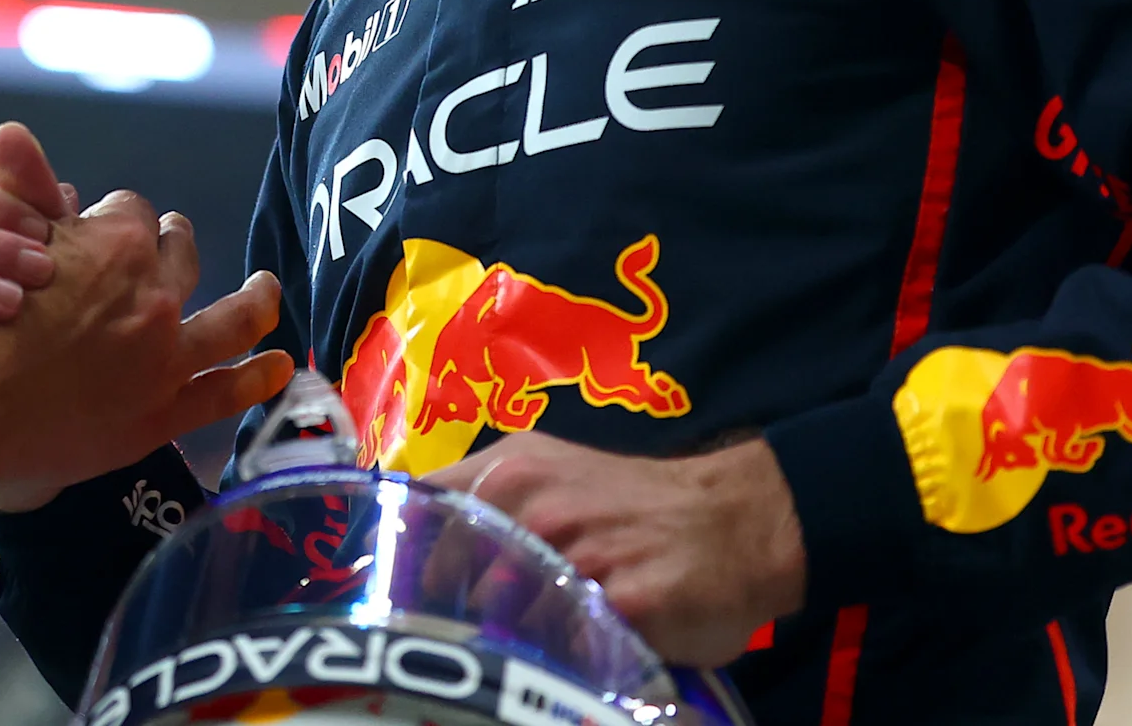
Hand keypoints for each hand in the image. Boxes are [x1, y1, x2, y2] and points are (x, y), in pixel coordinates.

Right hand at [0, 187, 291, 510]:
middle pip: (182, 256)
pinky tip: (282, 365)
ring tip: (267, 289)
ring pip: (232, 319)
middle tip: (177, 240)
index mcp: (116, 244)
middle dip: (178, 245)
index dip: (116, 218)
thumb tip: (12, 130)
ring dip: (254, 300)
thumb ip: (19, 187)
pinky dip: (258, 376)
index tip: (103, 226)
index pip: (130, 212)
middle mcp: (153, 296)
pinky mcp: (161, 414)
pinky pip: (225, 392)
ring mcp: (165, 358)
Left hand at [427, 433, 805, 666]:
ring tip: (526, 648)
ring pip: (506, 621)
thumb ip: (485, 499)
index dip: (403, 553)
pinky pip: (568, 651)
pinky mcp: (624, 608)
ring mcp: (580, 558)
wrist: (737, 523)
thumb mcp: (551, 476)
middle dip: (452, 612)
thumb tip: (411, 537)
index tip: (395, 586)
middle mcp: (538, 508)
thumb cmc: (634, 504)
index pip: (426, 512)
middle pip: (453, 580)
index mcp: (513, 471)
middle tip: (464, 634)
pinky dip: (564, 661)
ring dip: (509, 643)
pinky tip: (574, 658)